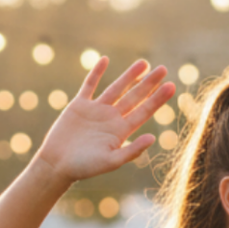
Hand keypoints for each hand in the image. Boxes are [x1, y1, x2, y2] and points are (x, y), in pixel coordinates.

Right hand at [34, 57, 174, 185]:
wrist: (57, 164)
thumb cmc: (84, 167)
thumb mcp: (110, 161)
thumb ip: (132, 151)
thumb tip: (153, 138)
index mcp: (121, 131)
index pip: (143, 111)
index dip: (157, 99)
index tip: (171, 86)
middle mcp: (111, 119)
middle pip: (134, 97)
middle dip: (149, 83)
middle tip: (164, 69)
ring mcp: (96, 110)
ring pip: (116, 88)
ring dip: (129, 76)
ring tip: (144, 63)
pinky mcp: (79, 106)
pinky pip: (89, 85)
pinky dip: (96, 73)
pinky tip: (105, 60)